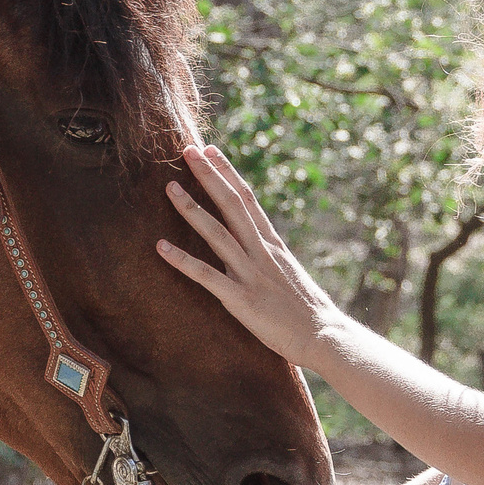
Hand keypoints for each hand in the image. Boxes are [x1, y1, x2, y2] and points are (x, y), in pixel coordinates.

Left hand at [157, 143, 341, 368]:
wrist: (323, 335)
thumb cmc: (305, 308)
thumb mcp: (287, 271)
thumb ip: (268, 254)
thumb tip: (254, 240)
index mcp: (272, 243)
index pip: (247, 198)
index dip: (227, 172)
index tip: (210, 149)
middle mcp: (261, 251)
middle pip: (231, 204)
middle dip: (208, 176)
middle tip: (187, 149)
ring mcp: (250, 274)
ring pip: (216, 233)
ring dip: (191, 209)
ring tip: (169, 187)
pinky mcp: (241, 299)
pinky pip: (206, 276)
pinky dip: (182, 261)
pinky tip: (160, 247)